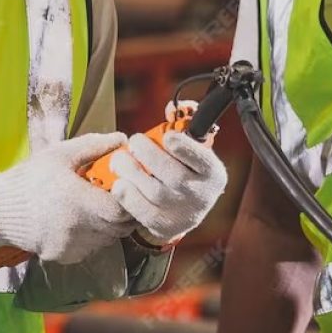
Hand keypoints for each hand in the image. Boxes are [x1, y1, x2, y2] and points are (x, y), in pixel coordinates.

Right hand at [0, 133, 133, 265]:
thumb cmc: (31, 178)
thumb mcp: (60, 154)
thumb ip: (94, 146)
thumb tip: (122, 139)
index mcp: (79, 201)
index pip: (121, 210)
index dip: (129, 201)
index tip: (127, 190)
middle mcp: (78, 228)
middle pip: (119, 228)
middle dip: (123, 214)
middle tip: (117, 199)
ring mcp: (71, 246)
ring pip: (107, 240)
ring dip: (109, 226)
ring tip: (98, 209)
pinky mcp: (63, 257)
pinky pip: (90, 249)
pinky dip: (93, 237)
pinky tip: (80, 222)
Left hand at [110, 125, 226, 243]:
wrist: (184, 210)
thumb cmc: (185, 169)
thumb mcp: (192, 148)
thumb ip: (183, 124)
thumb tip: (171, 108)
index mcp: (212, 172)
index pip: (202, 160)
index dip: (185, 148)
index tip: (168, 137)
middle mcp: (201, 194)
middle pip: (174, 175)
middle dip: (149, 155)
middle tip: (134, 141)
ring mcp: (182, 212)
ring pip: (154, 191)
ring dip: (132, 172)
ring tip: (119, 160)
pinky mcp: (163, 225)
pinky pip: (141, 210)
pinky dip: (128, 195)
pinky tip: (120, 183)